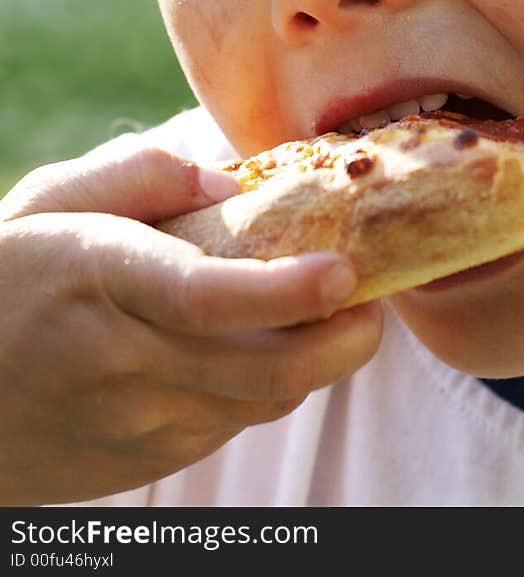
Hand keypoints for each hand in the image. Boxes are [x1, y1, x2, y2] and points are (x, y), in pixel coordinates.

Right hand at [0, 137, 381, 503]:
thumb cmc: (7, 276)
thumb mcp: (50, 201)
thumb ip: (140, 174)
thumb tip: (230, 179)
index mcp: (98, 277)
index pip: (201, 296)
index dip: (281, 291)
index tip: (342, 273)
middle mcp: (118, 358)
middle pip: (255, 368)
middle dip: (337, 343)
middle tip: (376, 306)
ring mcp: (129, 421)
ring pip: (253, 403)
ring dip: (311, 366)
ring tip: (337, 319)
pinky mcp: (139, 461)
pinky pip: (225, 428)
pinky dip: (264, 391)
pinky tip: (269, 351)